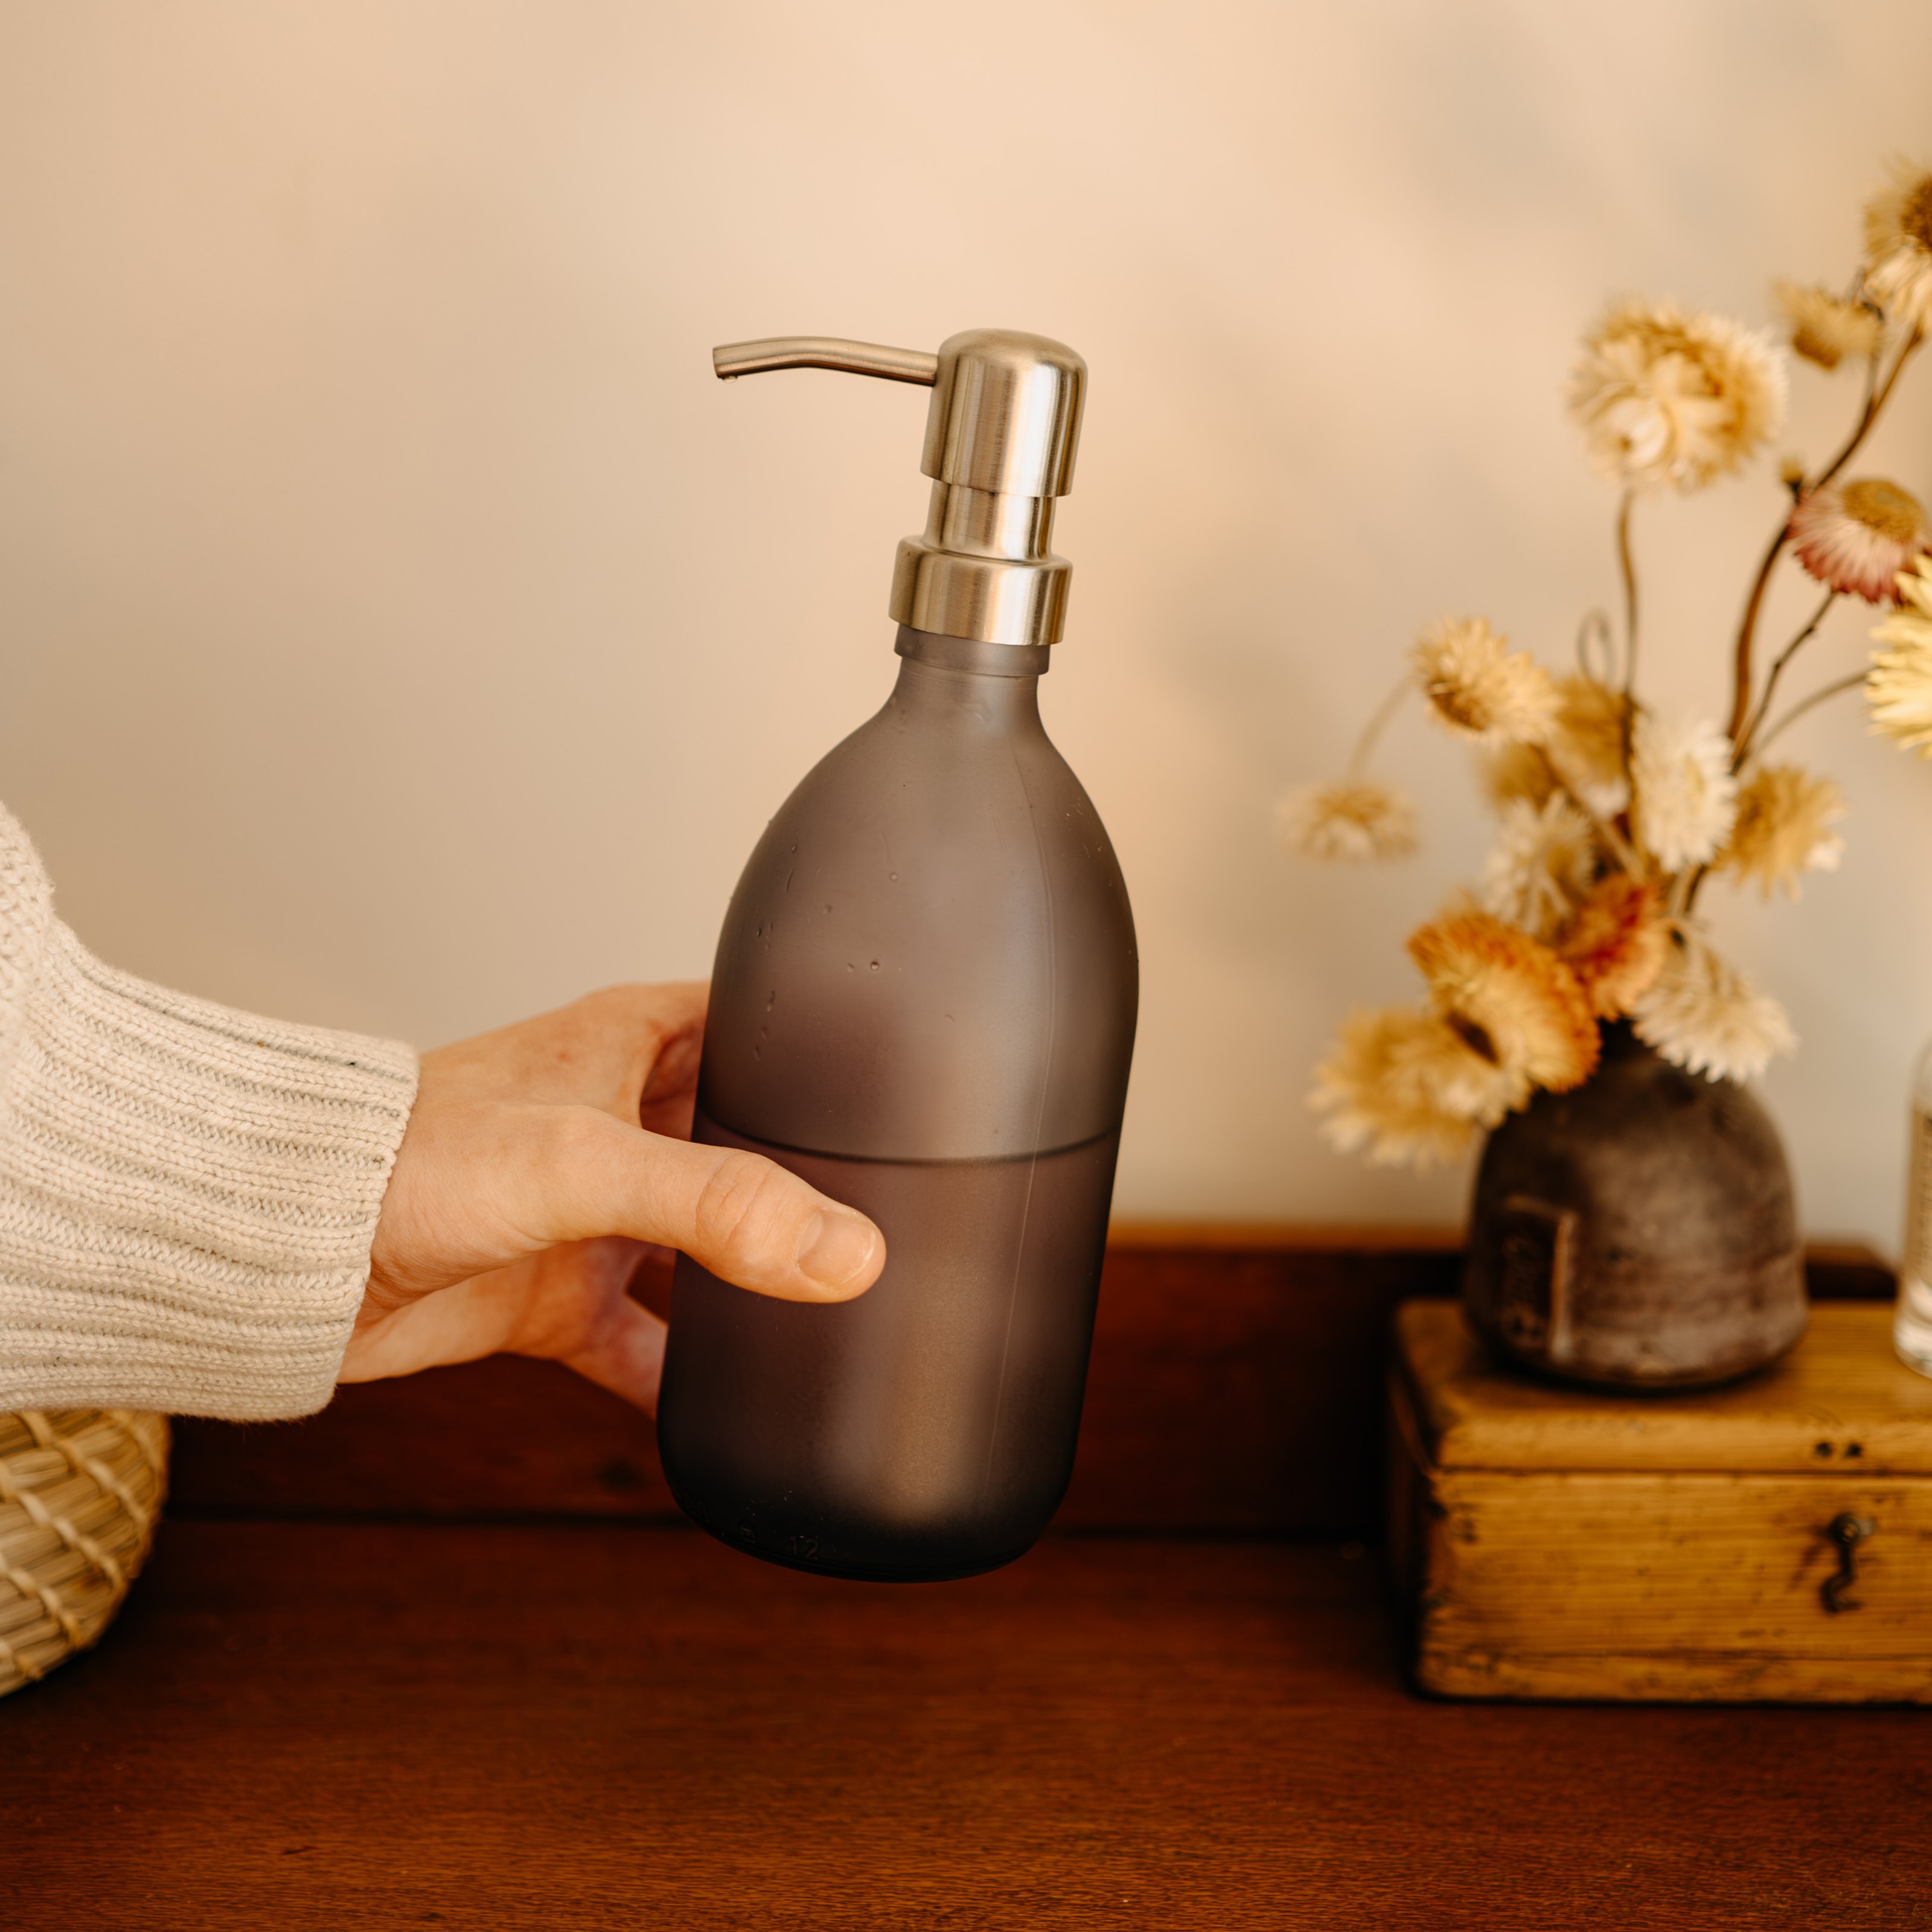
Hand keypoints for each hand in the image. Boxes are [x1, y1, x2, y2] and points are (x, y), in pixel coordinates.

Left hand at [341, 982, 883, 1410]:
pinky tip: (735, 1410)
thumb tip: (844, 1253)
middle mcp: (621, 1124)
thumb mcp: (579, 1161)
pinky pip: (645, 1346)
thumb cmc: (402, 1160)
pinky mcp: (555, 1298)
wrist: (281, 1254)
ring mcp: (591, 1216)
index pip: (757, 1026)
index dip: (824, 1049)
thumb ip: (714, 1201)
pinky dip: (685, 1378)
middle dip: (809, 1180)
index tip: (904, 1087)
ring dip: (758, 1283)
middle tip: (898, 1215)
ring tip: (843, 1313)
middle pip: (745, 1145)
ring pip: (706, 1248)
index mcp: (631, 1043)